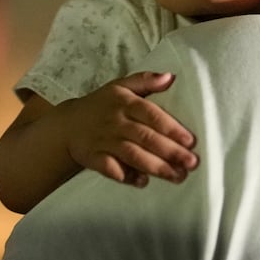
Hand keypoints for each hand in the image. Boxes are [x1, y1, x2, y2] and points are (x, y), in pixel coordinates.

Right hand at [59, 71, 197, 185]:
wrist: (67, 125)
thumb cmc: (103, 105)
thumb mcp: (121, 86)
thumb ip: (145, 80)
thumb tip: (170, 77)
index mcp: (124, 102)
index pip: (151, 114)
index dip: (171, 128)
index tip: (190, 141)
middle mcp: (115, 121)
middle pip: (145, 137)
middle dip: (170, 152)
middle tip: (192, 163)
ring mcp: (103, 141)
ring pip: (132, 154)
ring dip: (155, 167)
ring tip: (177, 176)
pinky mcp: (93, 157)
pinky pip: (110, 169)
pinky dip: (125, 176)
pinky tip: (142, 182)